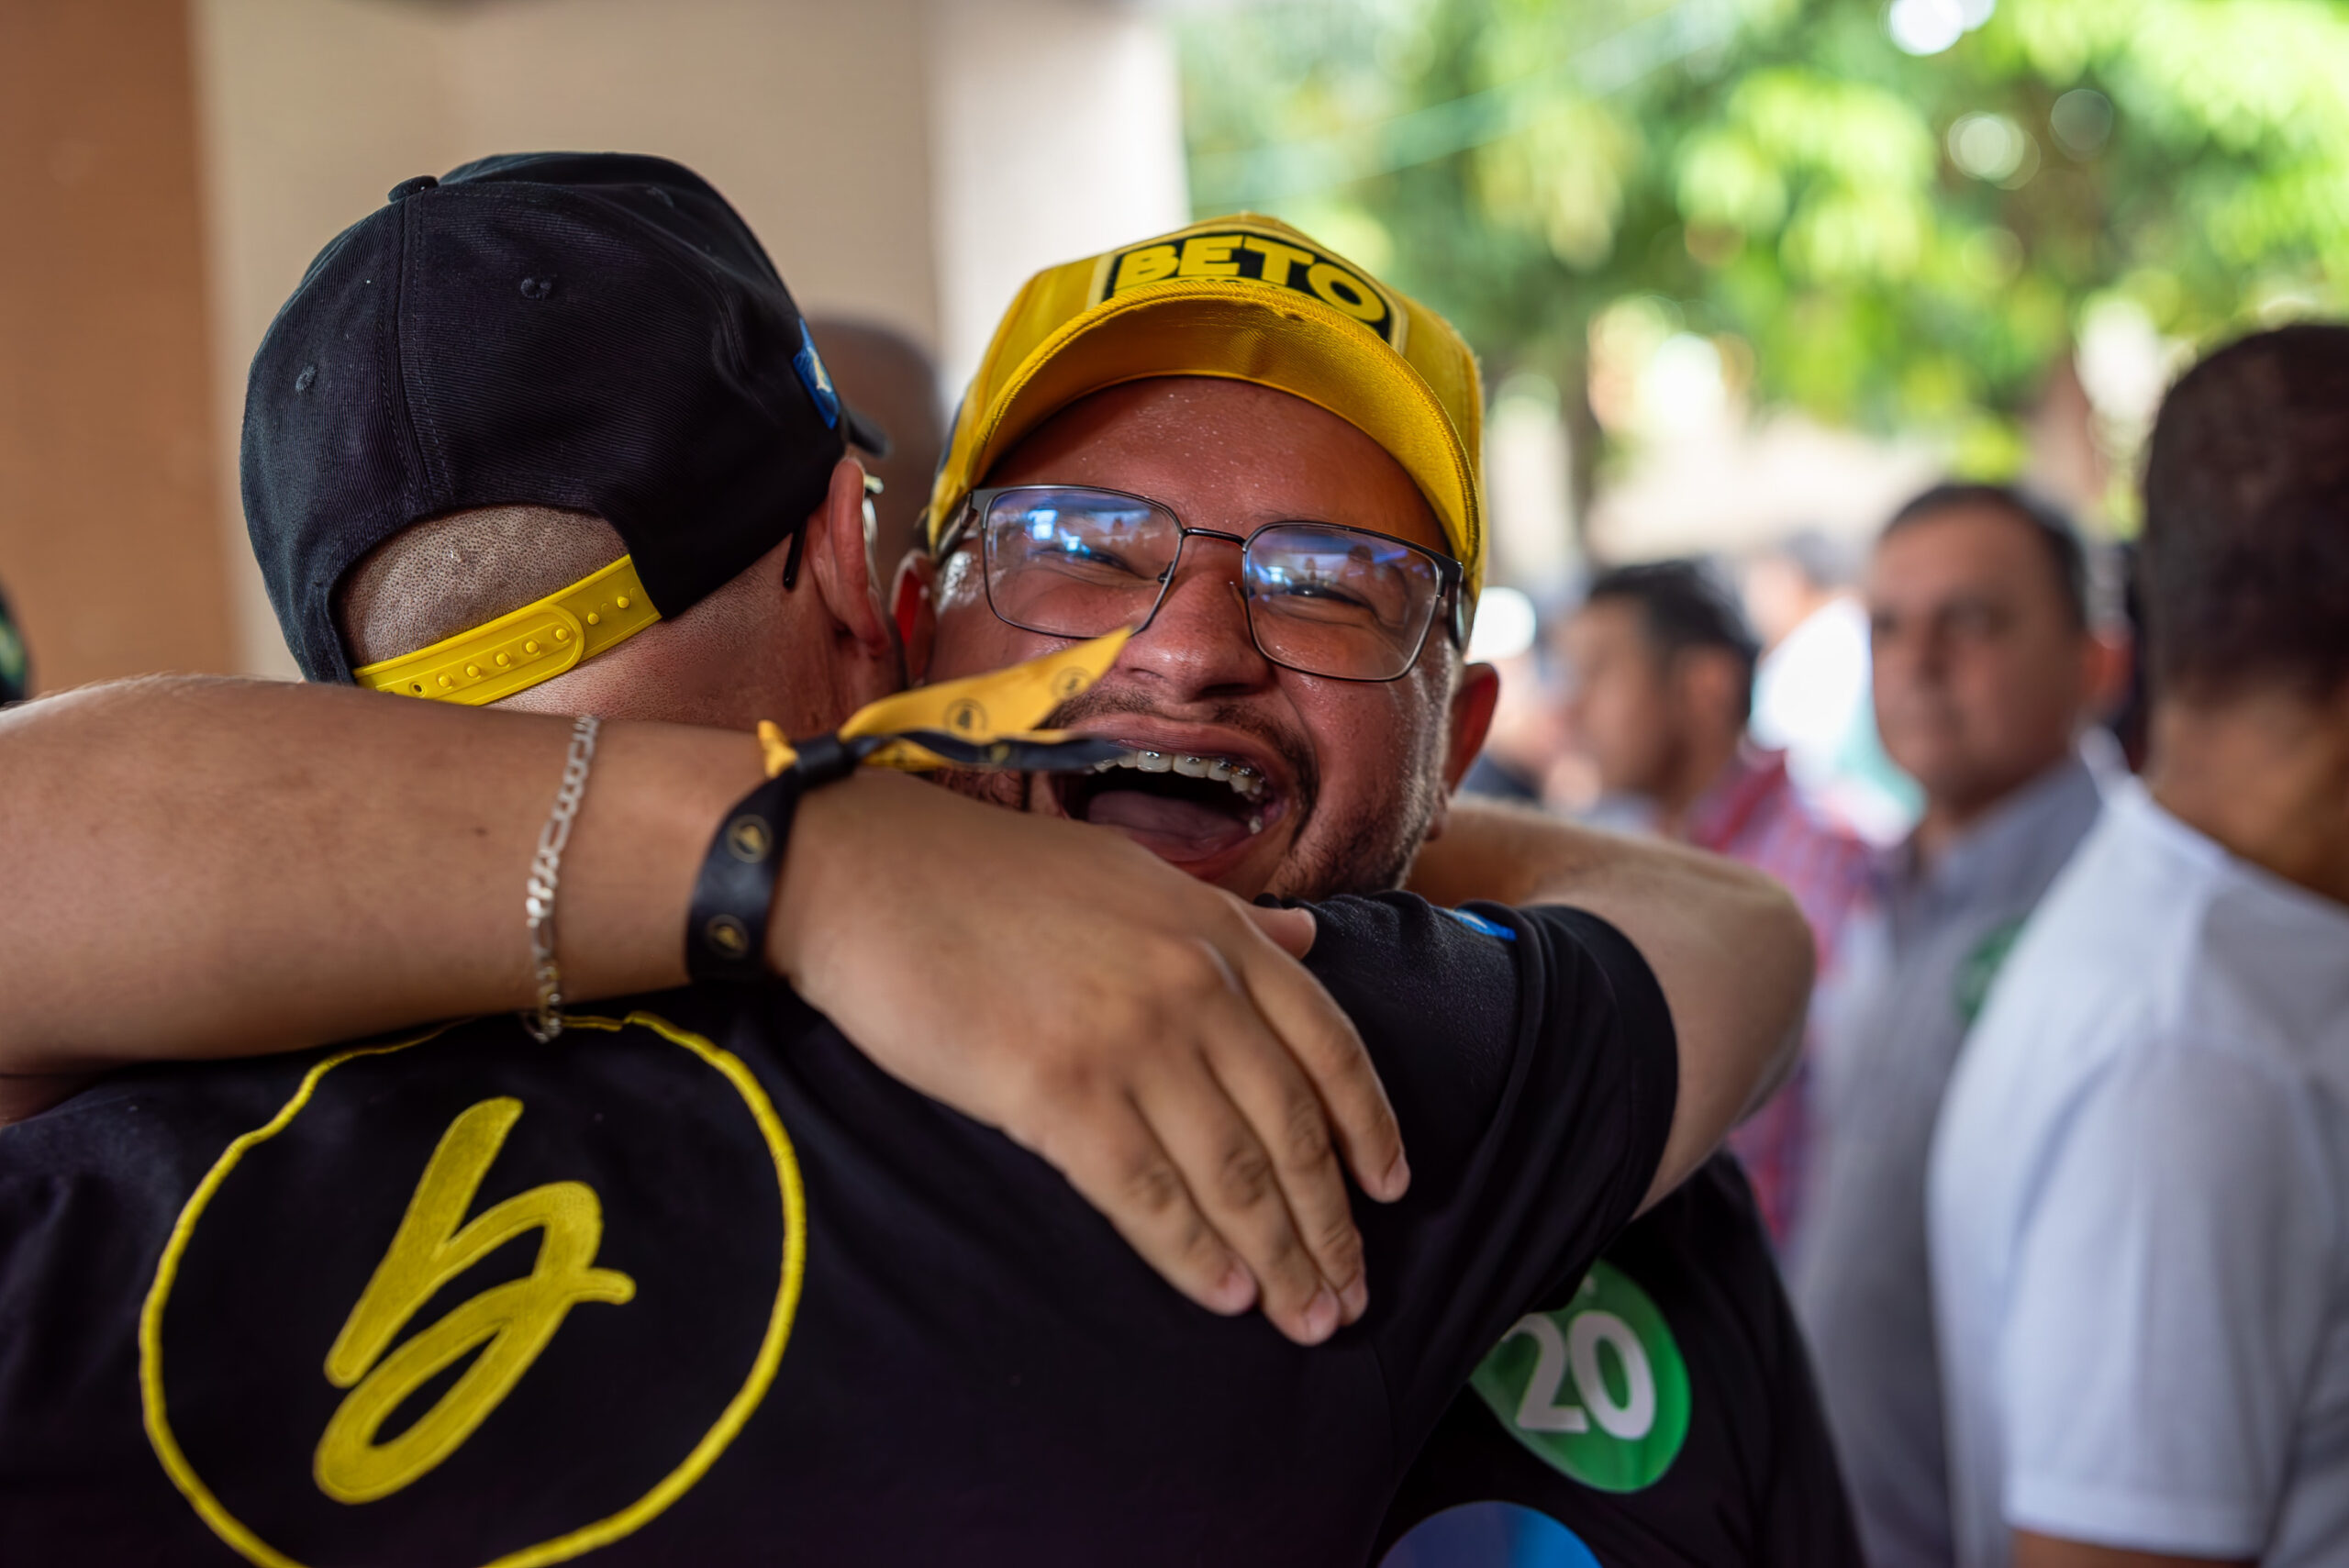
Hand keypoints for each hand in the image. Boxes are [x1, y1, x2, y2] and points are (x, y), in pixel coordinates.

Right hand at [773, 771, 1408, 1344]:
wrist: (872, 872)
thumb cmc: (993, 877)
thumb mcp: (1134, 875)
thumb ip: (1230, 919)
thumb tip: (1309, 942)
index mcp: (1217, 934)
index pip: (1331, 1048)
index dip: (1370, 1131)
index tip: (1391, 1192)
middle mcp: (1192, 987)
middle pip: (1292, 1128)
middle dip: (1330, 1224)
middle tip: (1351, 1297)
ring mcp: (1130, 1040)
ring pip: (1231, 1171)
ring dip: (1279, 1257)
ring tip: (1307, 1317)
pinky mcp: (1057, 1090)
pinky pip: (1146, 1192)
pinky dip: (1192, 1254)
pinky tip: (1223, 1296)